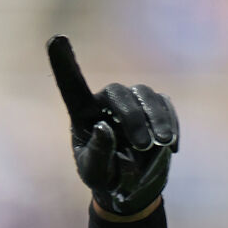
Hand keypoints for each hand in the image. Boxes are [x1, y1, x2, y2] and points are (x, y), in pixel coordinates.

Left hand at [48, 35, 177, 218]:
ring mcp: (133, 103)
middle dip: (132, 117)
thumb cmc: (105, 179)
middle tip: (143, 146)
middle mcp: (106, 102)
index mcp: (82, 114)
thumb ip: (97, 152)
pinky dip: (170, 124)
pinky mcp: (156, 109)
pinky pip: (165, 106)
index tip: (56, 38)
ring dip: (155, 119)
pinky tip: (171, 148)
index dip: (64, 62)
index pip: (71, 85)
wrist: (132, 189)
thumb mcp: (95, 173)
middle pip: (117, 92)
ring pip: (145, 94)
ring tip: (160, 144)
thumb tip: (103, 127)